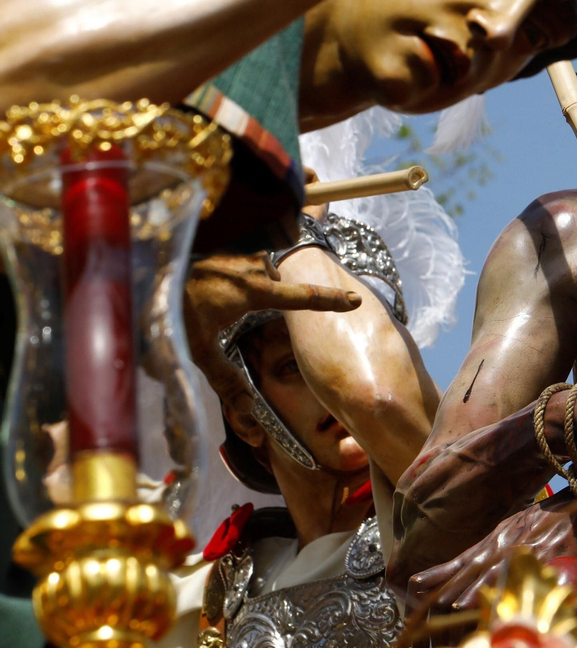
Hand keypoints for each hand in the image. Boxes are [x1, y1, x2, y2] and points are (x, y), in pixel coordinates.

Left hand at [183, 253, 359, 409]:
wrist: (150, 258)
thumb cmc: (174, 300)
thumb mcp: (195, 344)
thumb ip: (222, 374)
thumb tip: (247, 406)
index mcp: (255, 290)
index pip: (302, 298)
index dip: (330, 302)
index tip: (356, 301)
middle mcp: (256, 266)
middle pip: (276, 280)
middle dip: (262, 291)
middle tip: (225, 305)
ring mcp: (242, 249)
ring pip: (260, 266)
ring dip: (244, 277)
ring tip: (210, 287)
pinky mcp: (229, 241)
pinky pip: (244, 256)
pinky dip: (232, 265)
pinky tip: (206, 271)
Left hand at [407, 492, 576, 609]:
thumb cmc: (555, 517)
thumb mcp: (522, 527)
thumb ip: (504, 544)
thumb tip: (487, 562)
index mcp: (500, 536)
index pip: (465, 557)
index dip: (441, 571)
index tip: (416, 582)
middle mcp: (506, 541)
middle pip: (471, 565)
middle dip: (446, 583)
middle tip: (420, 596)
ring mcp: (524, 546)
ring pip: (491, 570)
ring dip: (469, 588)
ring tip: (449, 604)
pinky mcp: (545, 552)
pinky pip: (522, 571)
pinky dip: (504, 583)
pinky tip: (492, 595)